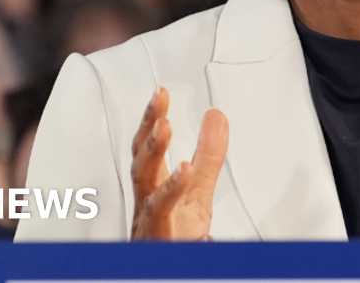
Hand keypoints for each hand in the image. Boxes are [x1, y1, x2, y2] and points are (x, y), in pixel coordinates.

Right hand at [131, 87, 229, 239]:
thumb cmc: (174, 235)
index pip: (148, 150)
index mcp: (153, 189)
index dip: (151, 120)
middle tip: (159, 107)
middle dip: (149, 135)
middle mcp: (147, 206)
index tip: (160, 93)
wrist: (166, 268)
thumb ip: (207, 155)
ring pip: (150, 194)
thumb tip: (216, 117)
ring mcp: (151, 227)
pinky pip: (165, 221)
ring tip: (165, 130)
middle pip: (143, 166)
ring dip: (157, 159)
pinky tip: (185, 173)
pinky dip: (174, 194)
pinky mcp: (161, 244)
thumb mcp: (198, 190)